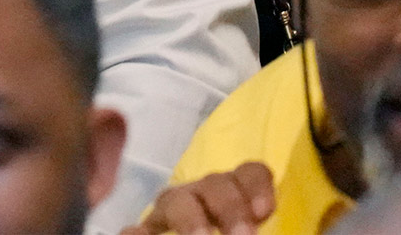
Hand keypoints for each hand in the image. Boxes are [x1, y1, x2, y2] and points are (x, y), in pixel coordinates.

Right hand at [130, 164, 274, 234]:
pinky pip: (137, 228)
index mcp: (236, 191)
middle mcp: (203, 194)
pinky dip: (139, 232)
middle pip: (215, 183)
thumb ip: (247, 223)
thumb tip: (256, 222)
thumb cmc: (230, 228)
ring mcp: (171, 209)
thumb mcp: (242, 228)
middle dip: (230, 207)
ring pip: (176, 201)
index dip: (257, 186)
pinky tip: (138, 234)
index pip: (250, 172)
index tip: (263, 212)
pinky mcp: (147, 229)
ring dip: (190, 220)